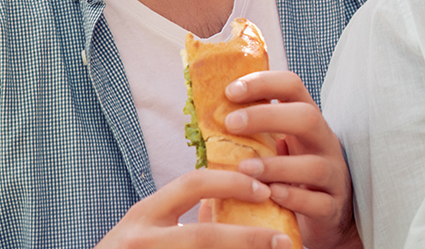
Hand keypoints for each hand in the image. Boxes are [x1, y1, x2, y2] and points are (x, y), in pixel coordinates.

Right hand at [95, 168, 288, 247]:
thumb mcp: (145, 229)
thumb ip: (179, 213)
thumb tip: (223, 200)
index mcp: (144, 214)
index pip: (193, 184)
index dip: (233, 183)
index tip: (264, 189)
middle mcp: (142, 239)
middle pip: (204, 238)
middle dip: (248, 239)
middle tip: (282, 241)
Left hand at [223, 71, 359, 248]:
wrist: (326, 214)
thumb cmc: (290, 176)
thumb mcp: (273, 148)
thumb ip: (249, 136)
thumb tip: (200, 125)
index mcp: (306, 121)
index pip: (292, 86)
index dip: (263, 82)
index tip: (230, 91)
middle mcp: (324, 143)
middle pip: (307, 117)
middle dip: (268, 116)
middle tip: (231, 124)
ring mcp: (333, 175)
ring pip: (314, 165)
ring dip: (276, 166)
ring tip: (244, 169)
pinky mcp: (332, 207)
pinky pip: (318, 202)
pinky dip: (293, 198)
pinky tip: (269, 196)